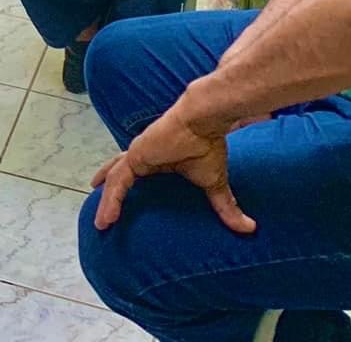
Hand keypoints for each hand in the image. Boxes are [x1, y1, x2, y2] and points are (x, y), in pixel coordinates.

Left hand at [91, 102, 253, 234]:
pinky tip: (106, 217)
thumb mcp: (214, 183)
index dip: (124, 186)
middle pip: (118, 176)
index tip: (117, 201)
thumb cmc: (208, 145)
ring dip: (107, 202)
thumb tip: (250, 229)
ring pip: (115, 181)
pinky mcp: (135, 155)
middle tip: (100, 211)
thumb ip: (225, 206)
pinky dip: (111, 198)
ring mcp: (137, 153)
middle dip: (107, 191)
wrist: (204, 120)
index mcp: (158, 160)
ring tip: (101, 225)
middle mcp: (144, 155)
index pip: (135, 175)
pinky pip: (117, 181)